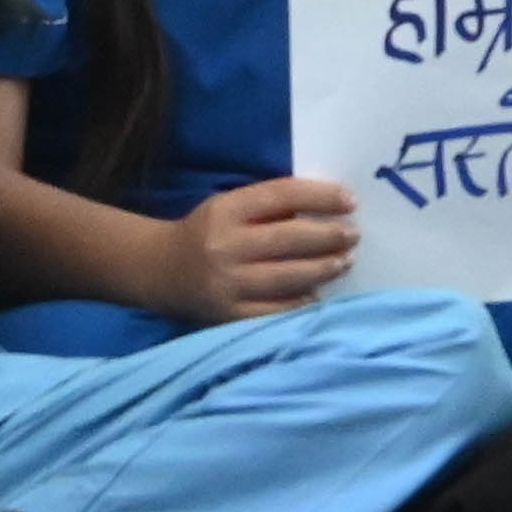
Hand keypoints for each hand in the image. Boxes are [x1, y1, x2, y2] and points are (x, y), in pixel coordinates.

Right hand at [152, 177, 357, 320]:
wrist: (158, 270)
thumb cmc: (206, 233)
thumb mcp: (228, 207)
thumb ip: (268, 207)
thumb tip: (326, 210)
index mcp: (225, 210)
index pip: (280, 196)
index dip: (319, 196)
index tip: (350, 201)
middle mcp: (224, 247)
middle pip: (289, 239)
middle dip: (329, 236)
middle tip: (353, 235)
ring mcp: (227, 285)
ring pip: (287, 277)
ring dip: (323, 269)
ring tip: (344, 261)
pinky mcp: (228, 316)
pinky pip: (276, 311)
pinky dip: (302, 303)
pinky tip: (318, 295)